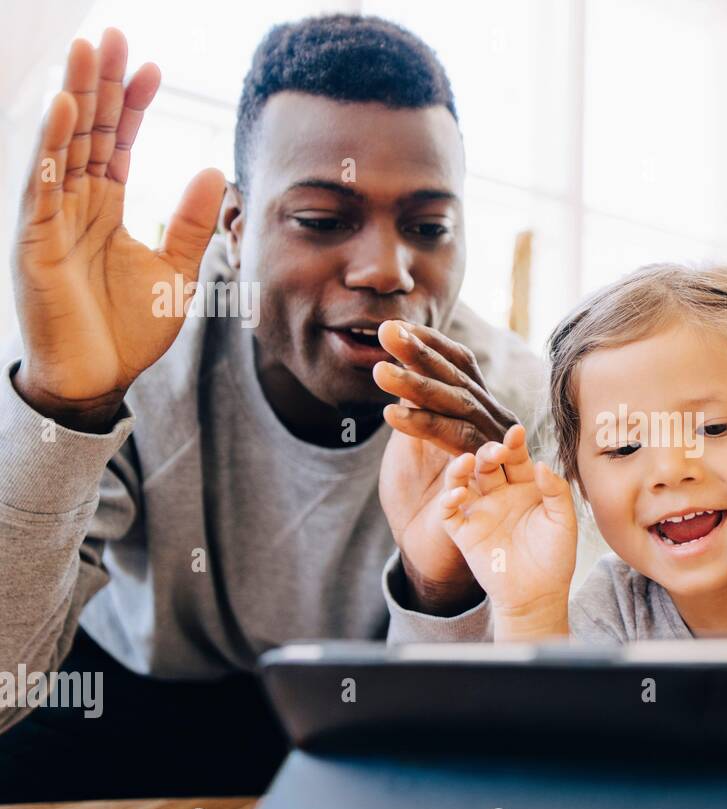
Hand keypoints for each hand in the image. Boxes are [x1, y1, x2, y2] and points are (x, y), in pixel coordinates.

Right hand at [12, 29, 223, 430]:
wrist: (97, 379)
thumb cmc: (128, 330)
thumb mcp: (175, 271)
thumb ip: (193, 222)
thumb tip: (216, 169)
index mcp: (105, 208)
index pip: (120, 143)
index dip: (135, 105)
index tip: (156, 67)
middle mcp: (74, 204)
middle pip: (89, 131)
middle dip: (102, 83)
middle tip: (115, 34)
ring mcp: (50, 219)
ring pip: (63, 146)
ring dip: (75, 97)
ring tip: (87, 52)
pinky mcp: (33, 242)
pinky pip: (42, 187)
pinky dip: (53, 148)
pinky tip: (66, 112)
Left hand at [375, 319, 519, 613]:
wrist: (437, 554)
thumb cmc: (425, 498)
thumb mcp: (415, 444)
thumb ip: (416, 408)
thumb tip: (395, 371)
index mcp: (482, 411)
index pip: (461, 365)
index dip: (432, 344)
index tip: (398, 326)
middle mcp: (497, 424)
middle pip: (460, 379)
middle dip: (421, 354)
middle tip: (386, 331)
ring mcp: (497, 449)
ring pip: (457, 406)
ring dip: (416, 387)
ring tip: (379, 373)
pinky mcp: (488, 476)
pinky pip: (455, 444)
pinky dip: (424, 427)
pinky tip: (392, 416)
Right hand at [439, 424, 575, 638]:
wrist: (538, 595)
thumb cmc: (555, 557)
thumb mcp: (563, 521)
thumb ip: (556, 491)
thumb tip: (541, 463)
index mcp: (526, 486)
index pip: (516, 457)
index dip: (514, 444)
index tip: (517, 432)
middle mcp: (500, 493)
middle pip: (488, 464)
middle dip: (489, 453)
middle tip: (495, 451)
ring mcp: (480, 511)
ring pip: (463, 480)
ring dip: (461, 469)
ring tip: (466, 462)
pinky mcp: (464, 532)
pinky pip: (449, 513)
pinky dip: (448, 501)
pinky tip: (456, 495)